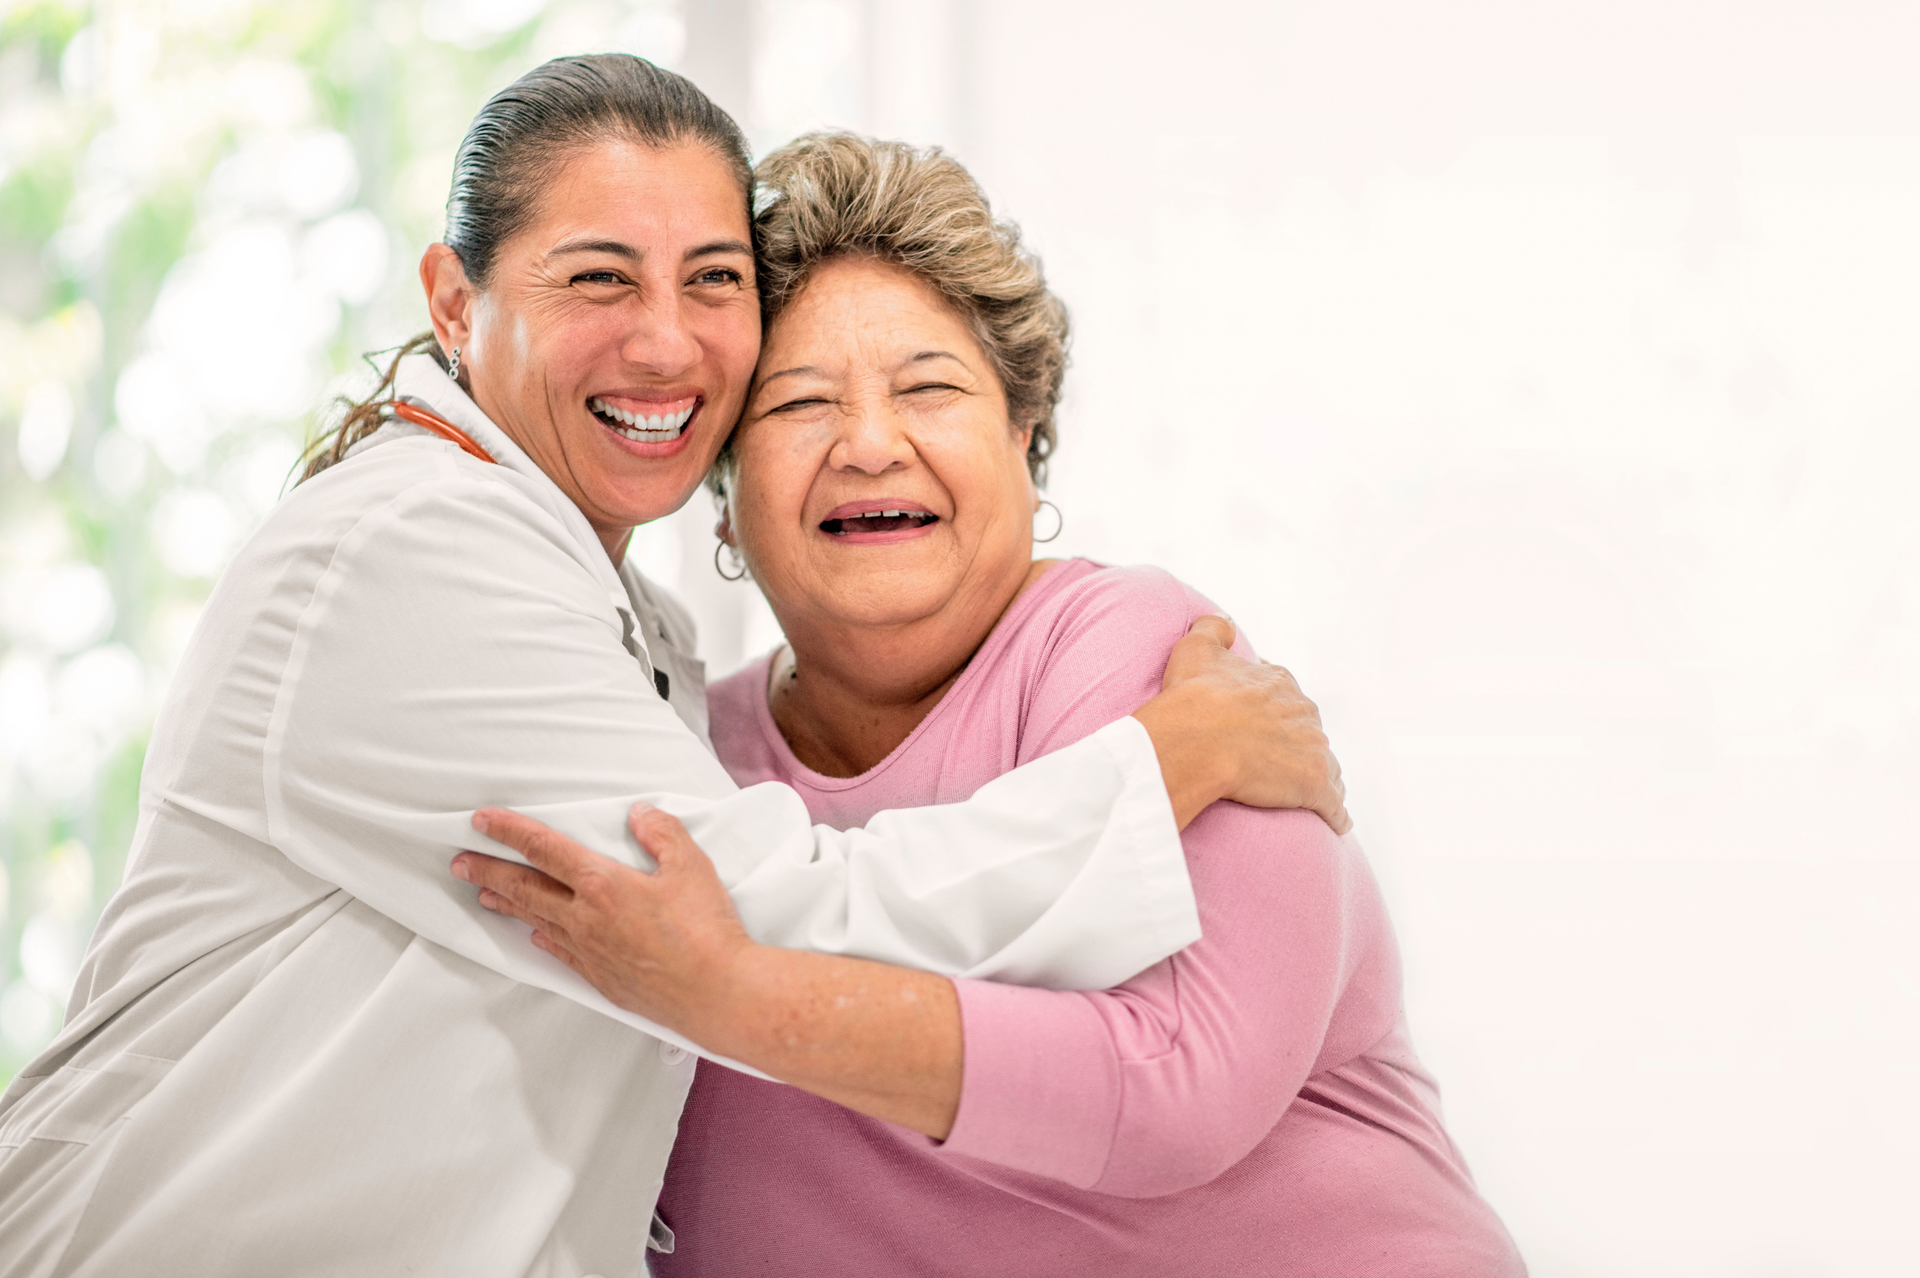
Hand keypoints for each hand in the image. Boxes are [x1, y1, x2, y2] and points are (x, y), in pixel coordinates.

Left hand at [453, 804, 965, 1136]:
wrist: (719, 994)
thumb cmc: (707, 929)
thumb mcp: (692, 865)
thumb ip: (661, 834)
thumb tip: (639, 814)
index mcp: (603, 884)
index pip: (545, 849)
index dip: (510, 832)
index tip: (482, 820)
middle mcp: (586, 919)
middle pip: (526, 888)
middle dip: (489, 871)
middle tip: (459, 862)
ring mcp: (591, 952)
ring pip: (538, 921)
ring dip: (507, 905)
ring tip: (483, 895)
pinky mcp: (603, 979)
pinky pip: (561, 953)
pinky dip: (543, 939)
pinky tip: (536, 936)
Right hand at [1133, 616, 1350, 833]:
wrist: (1197, 739)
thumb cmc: (1193, 696)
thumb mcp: (1195, 648)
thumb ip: (1213, 629)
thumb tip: (1227, 622)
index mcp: (1281, 684)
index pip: (1288, 697)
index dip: (1278, 712)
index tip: (1267, 726)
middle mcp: (1305, 714)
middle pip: (1310, 732)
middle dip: (1302, 746)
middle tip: (1283, 763)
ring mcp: (1313, 750)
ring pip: (1328, 767)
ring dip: (1323, 778)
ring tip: (1311, 795)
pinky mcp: (1314, 787)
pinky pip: (1334, 806)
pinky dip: (1336, 814)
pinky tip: (1336, 823)